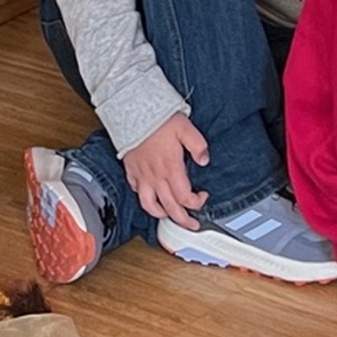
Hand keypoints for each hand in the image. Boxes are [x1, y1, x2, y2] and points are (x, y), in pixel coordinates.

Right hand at [122, 113, 209, 227]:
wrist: (131, 111)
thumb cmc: (157, 119)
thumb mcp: (186, 128)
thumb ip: (198, 146)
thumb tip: (205, 160)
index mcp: (171, 168)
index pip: (185, 198)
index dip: (197, 202)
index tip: (203, 197)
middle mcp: (156, 176)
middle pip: (170, 208)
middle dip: (183, 220)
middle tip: (192, 225)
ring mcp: (142, 176)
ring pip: (150, 205)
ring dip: (161, 214)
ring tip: (169, 217)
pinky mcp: (131, 170)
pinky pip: (136, 191)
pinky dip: (144, 198)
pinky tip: (150, 197)